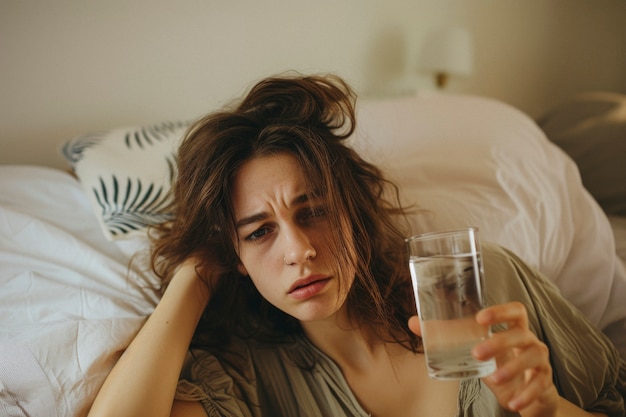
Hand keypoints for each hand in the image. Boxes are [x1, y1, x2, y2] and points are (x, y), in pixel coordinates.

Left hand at [472, 302, 558, 416]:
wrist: (528, 397)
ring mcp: (541, 361)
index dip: (501, 311)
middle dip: (499, 342)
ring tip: (494, 378)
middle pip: (521, 334)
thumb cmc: (503, 369)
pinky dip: (526, 394)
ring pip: (533, 356)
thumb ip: (464, 345)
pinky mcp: (545, 381)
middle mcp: (531, 342)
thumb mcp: (485, 357)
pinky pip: (539, 385)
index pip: (516, 312)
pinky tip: (513, 403)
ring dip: (513, 367)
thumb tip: (424, 330)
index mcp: (516, 331)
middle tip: (477, 353)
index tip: (480, 318)